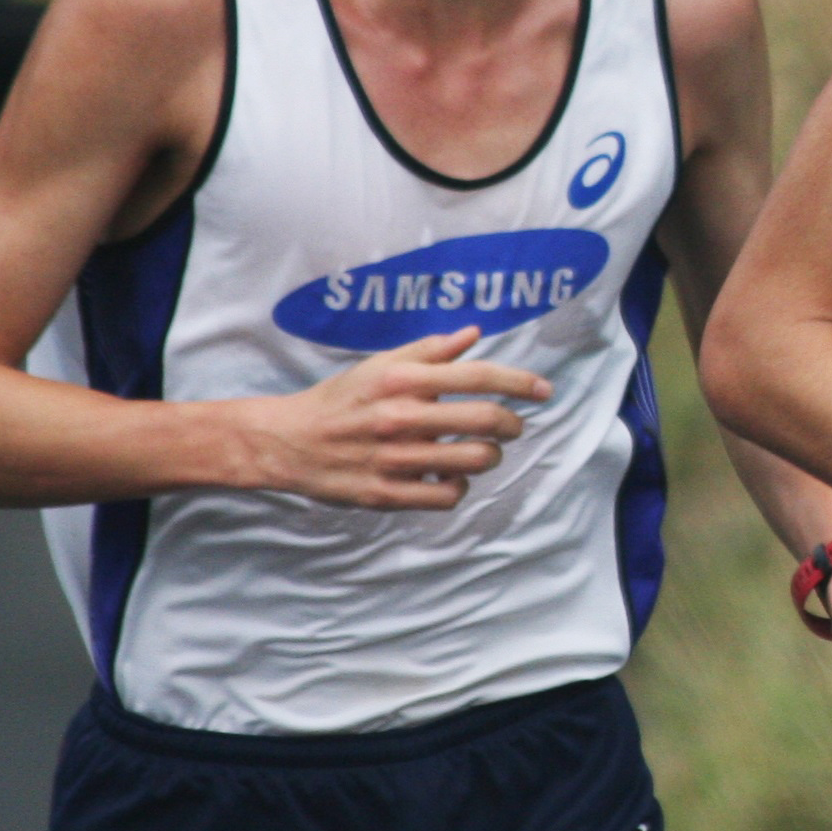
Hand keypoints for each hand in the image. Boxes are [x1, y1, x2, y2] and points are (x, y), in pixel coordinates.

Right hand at [234, 327, 550, 510]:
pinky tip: (450, 476)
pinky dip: (458, 486)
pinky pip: (446, 496)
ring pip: (473, 461)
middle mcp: (401, 417)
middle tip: (512, 425)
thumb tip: (473, 334)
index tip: (544, 391)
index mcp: (402, 380)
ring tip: (480, 451)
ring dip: (488, 456)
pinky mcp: (386, 494)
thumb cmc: (340, 400)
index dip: (520, 383)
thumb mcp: (381, 366)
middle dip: (511, 423)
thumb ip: (429, 351)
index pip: (477, 377)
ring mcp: (394, 458)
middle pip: (485, 420)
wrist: (287, 441)